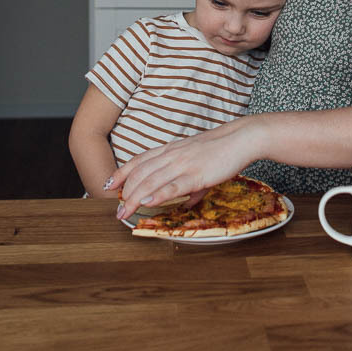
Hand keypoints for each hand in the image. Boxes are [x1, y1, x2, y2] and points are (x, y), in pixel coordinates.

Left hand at [108, 118, 259, 218]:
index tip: (109, 185)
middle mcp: (172, 155)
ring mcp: (183, 164)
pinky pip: (172, 186)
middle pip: (140, 173)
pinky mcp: (196, 174)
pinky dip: (157, 195)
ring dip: (134, 198)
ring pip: (151, 181)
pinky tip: (146, 203)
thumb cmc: (224, 148)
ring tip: (124, 212)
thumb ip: (190, 182)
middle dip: (125, 192)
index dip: (122, 173)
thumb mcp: (200, 161)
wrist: (242, 138)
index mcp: (171, 149)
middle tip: (117, 210)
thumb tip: (188, 201)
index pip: (139, 160)